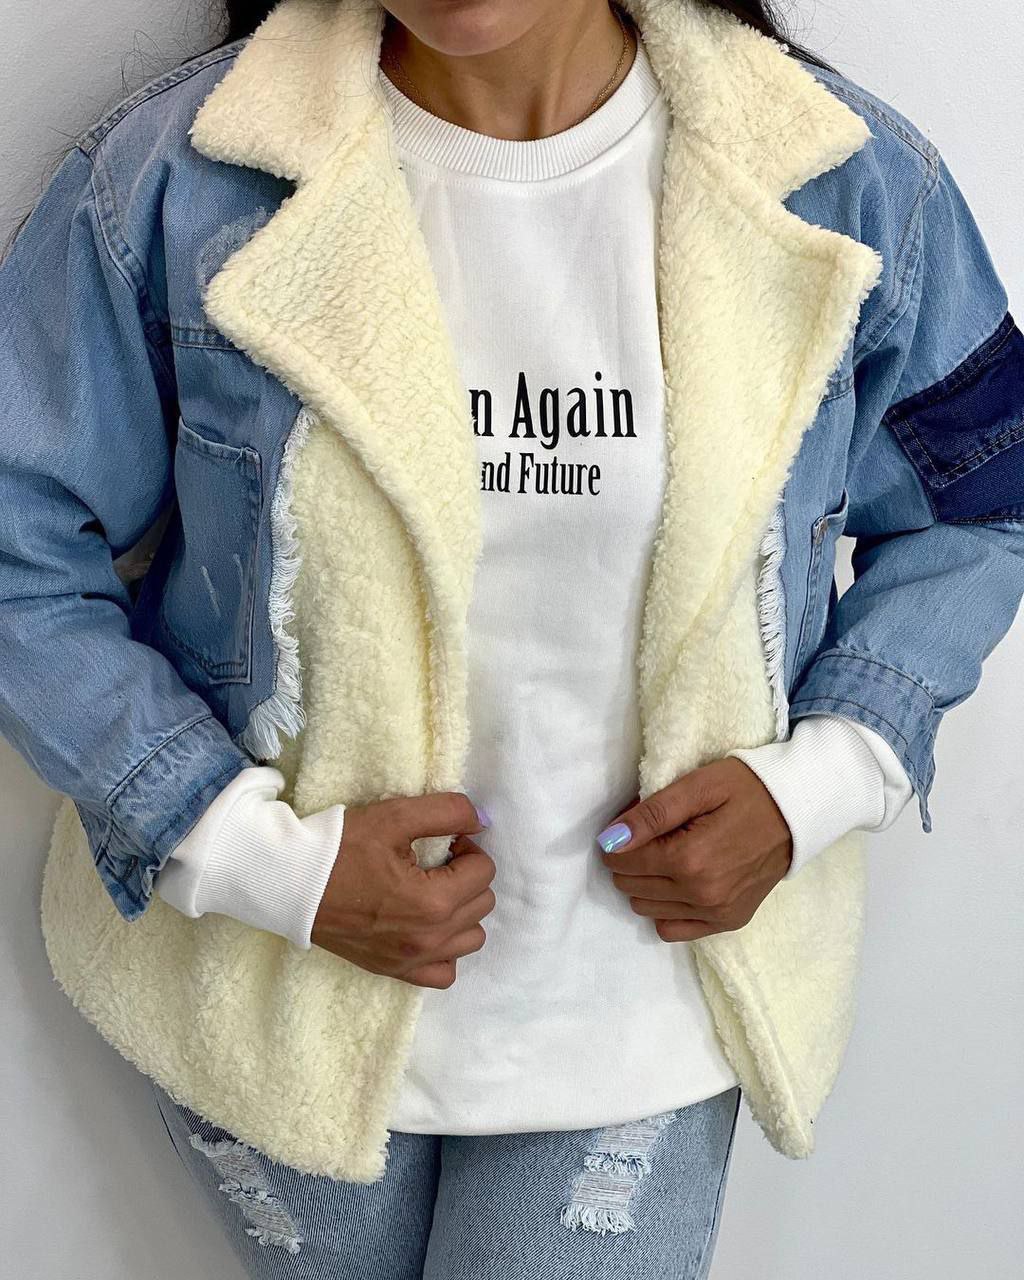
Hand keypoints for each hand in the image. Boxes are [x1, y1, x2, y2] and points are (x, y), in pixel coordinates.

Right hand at [311, 792, 495, 988]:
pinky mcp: (395, 971)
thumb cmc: (341, 847)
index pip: (484, 871)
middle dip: (467, 876)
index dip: (468, 849)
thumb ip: (448, 812)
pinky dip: (446, 950)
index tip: (445, 843)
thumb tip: (482, 819)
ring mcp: (412, 960)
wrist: (291, 883)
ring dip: (463, 911)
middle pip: (482, 904)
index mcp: (433, 902)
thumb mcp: (395, 816)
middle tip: (436, 861)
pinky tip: (428, 926)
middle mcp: (429, 939)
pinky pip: (444, 973)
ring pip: (471, 938)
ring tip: (433, 891)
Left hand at [597, 757, 792, 942]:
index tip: (632, 822)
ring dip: (645, 883)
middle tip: (651, 834)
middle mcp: (701, 894)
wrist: (798, 811)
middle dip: (629, 859)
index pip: (621, 861)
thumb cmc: (747, 790)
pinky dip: (665, 908)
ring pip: (646, 908)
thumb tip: (609, 841)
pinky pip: (672, 929)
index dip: (617, 839)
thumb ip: (651, 815)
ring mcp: (716, 913)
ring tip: (667, 854)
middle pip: (630, 885)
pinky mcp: (728, 922)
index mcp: (690, 859)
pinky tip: (677, 884)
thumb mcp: (698, 786)